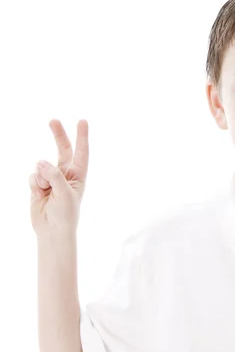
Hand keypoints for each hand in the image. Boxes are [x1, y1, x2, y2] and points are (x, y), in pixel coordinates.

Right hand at [29, 119, 89, 237]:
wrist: (52, 230)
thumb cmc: (65, 214)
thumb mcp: (65, 193)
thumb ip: (54, 175)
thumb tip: (40, 161)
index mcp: (79, 175)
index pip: (81, 152)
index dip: (82, 136)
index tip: (82, 121)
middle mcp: (65, 174)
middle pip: (62, 149)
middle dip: (58, 135)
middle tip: (53, 120)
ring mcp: (51, 178)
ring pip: (42, 166)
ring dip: (42, 178)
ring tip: (47, 193)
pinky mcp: (38, 184)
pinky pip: (33, 175)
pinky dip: (35, 184)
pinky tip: (39, 194)